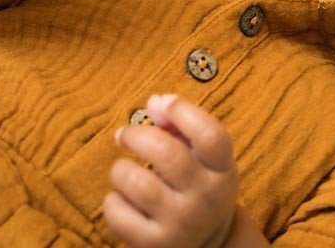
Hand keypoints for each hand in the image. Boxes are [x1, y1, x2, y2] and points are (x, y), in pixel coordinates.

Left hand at [105, 94, 238, 247]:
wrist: (205, 244)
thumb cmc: (198, 184)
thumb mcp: (203, 156)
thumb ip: (181, 123)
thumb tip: (154, 102)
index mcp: (222, 170)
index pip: (211, 136)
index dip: (183, 111)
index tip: (161, 103)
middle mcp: (206, 199)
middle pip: (168, 154)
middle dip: (137, 135)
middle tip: (124, 134)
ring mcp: (181, 225)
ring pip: (137, 183)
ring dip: (121, 169)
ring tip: (123, 170)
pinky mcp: (154, 245)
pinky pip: (118, 214)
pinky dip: (112, 201)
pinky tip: (122, 198)